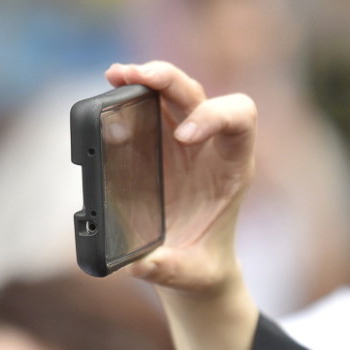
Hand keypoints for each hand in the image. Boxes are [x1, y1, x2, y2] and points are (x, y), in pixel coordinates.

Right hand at [104, 61, 257, 295]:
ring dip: (146, 78)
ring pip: (173, 90)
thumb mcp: (190, 274)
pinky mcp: (159, 141)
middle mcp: (211, 145)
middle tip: (136, 78)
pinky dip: (129, 92)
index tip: (182, 138)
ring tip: (115, 75)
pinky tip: (110, 89)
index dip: (214, 117)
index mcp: (232, 168)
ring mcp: (184, 138)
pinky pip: (148, 105)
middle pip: (198, 93)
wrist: (195, 263)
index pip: (240, 120)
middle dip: (169, 81)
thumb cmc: (201, 265)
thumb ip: (168, 269)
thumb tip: (136, 264)